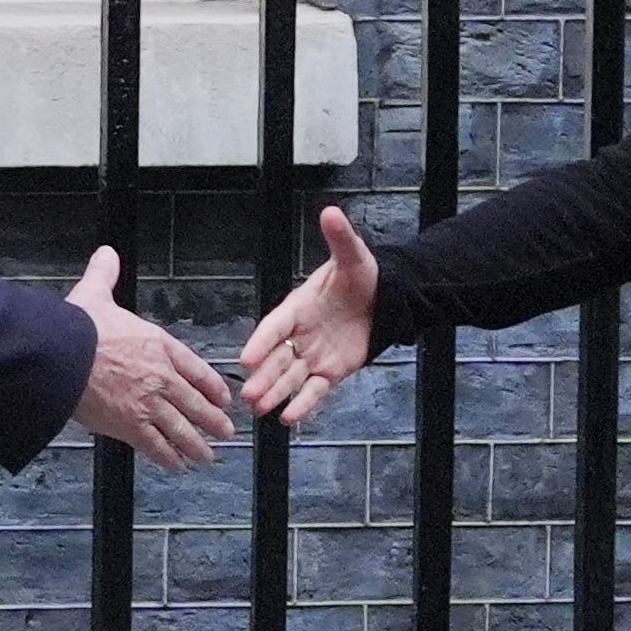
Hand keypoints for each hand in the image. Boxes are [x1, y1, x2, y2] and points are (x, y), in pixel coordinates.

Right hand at [66, 246, 236, 470]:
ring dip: (196, 444)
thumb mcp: (96, 293)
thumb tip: (106, 254)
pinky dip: (168, 457)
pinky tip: (177, 465)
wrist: (63, 356)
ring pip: (181, 429)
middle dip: (212, 419)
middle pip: (195, 402)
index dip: (211, 385)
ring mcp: (148, 404)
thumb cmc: (79, 327)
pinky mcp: (130, 426)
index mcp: (158, 345)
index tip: (222, 396)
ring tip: (207, 454)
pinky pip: (156, 445)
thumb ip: (106, 274)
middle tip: (225, 430)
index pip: (195, 368)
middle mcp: (160, 376)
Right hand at [236, 205, 377, 425]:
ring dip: (275, 393)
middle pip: (277, 358)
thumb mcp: (353, 257)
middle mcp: (300, 334)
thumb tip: (330, 211)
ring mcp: (312, 355)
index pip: (275, 326)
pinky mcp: (329, 372)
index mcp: (298, 307)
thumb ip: (340, 238)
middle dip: (263, 377)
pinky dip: (302, 404)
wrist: (384, 301)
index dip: (261, 342)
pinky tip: (288, 418)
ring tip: (260, 410)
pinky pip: (314, 391)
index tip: (246, 359)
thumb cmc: (362, 277)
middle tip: (247, 395)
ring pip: (290, 378)